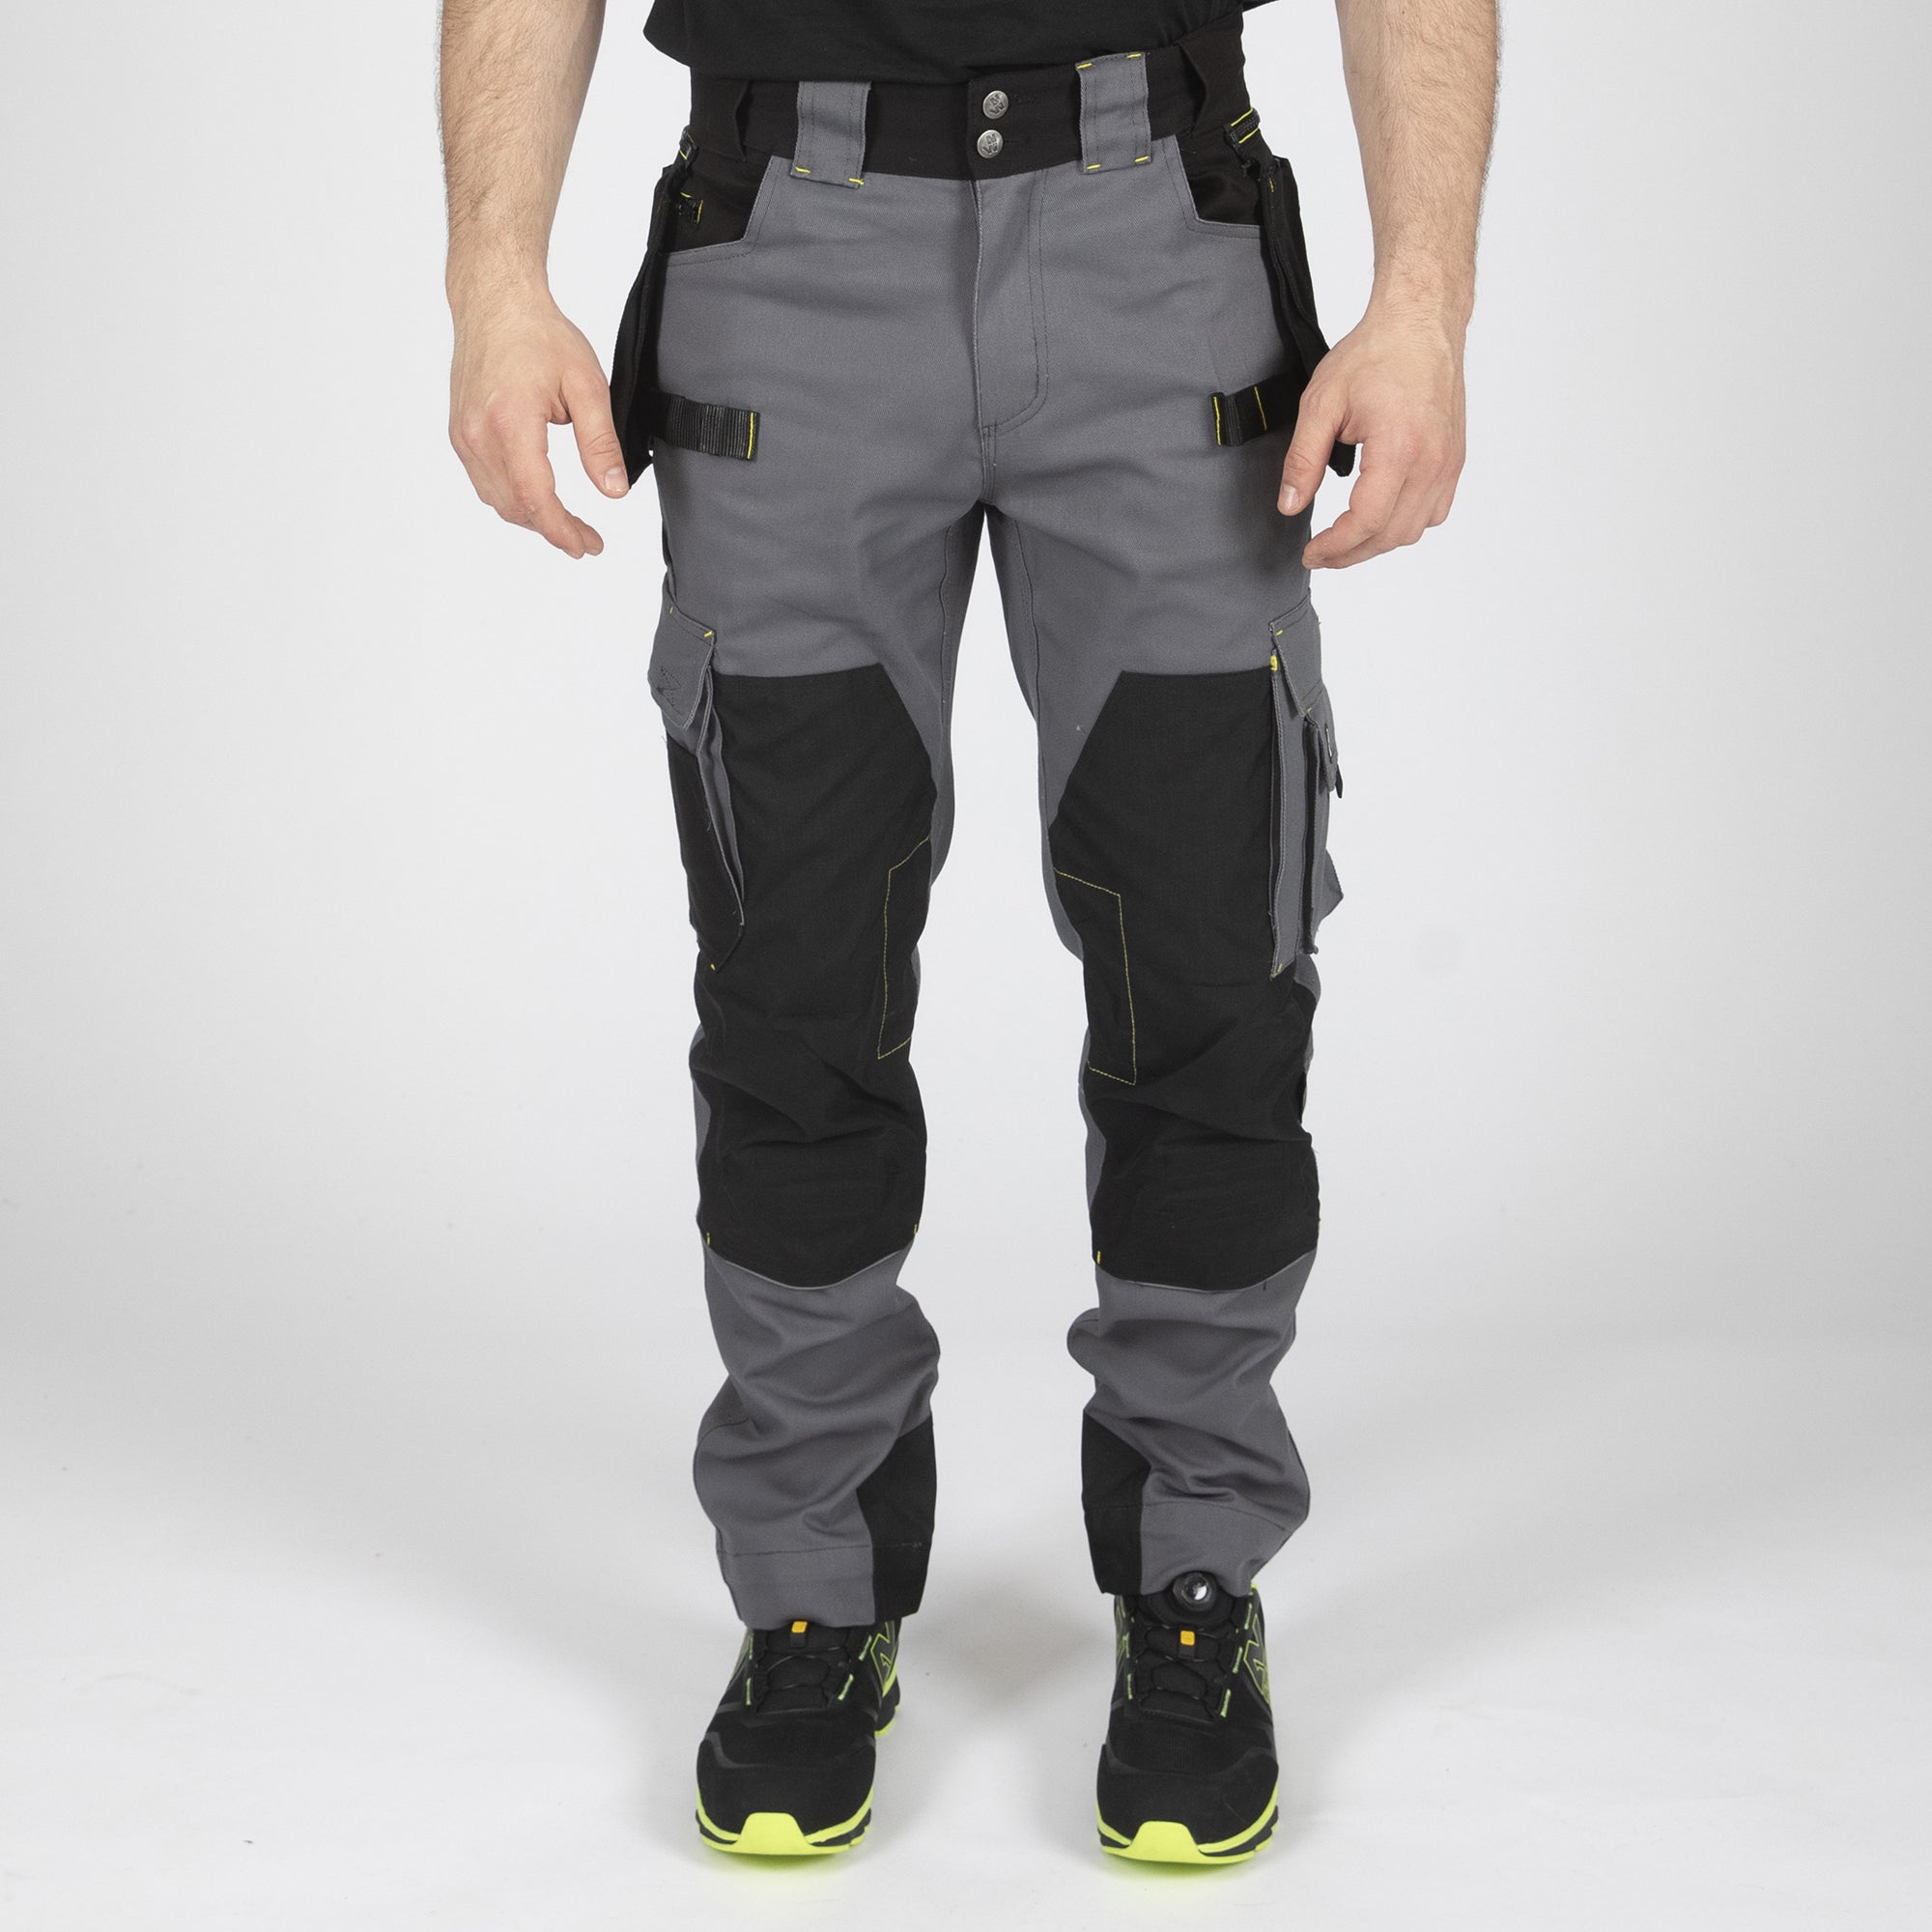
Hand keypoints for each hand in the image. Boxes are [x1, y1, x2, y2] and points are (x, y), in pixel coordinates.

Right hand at [448, 287, 627, 558]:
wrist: (494, 302)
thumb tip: (613, 491)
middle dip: (552, 530)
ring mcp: (463, 435)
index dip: (562, 530)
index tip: (586, 546)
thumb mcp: (586, 386)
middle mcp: (478, 434)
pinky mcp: (459, 433)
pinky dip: (512, 499)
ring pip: (497, 500)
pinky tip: (537, 499)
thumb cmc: (538, 334)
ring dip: (532, 518)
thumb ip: (601, 443)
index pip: (535, 498)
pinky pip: (484, 482)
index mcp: (510, 422)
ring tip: (566, 525)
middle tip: (586, 540)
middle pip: (515, 507)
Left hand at [1276, 307, 1466, 569]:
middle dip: (1352, 553)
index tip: (1311, 553)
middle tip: (1322, 553)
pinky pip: (1434, 511)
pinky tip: (1380, 519)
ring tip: (1346, 540)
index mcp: (1399, 448)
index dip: (1335, 547)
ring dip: (1378, 543)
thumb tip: (1290, 505)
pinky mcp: (1455, 459)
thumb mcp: (1322, 403)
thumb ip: (1303, 460)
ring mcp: (1448, 462)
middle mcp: (1432, 461)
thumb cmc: (1376, 353)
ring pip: (1415, 529)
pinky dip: (1406, 525)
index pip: (1367, 522)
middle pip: (1392, 535)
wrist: (1420, 324)